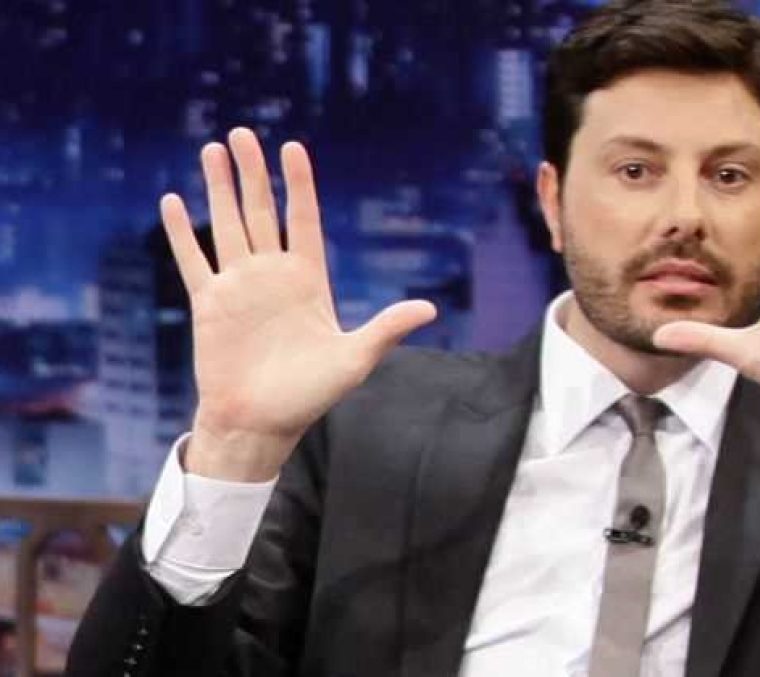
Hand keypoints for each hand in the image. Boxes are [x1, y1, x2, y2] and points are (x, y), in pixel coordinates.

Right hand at [162, 129, 435, 479]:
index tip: (293, 148)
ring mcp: (239, 287)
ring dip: (219, 188)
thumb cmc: (310, 395)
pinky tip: (172, 201)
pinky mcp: (210, 304)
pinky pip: (193, 259)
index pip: (303, 221)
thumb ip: (386, 328)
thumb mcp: (355, 359)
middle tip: (241, 133)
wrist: (262, 422)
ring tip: (212, 150)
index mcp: (309, 281)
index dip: (299, 185)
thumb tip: (430, 308)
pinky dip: (181, 232)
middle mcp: (272, 276)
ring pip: (227, 225)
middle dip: (253, 173)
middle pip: (261, 212)